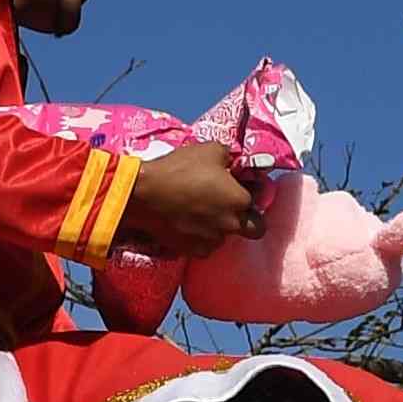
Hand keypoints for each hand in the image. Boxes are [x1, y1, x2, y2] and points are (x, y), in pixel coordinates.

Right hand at [123, 143, 259, 250]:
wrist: (144, 195)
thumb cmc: (179, 169)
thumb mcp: (210, 150)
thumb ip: (229, 157)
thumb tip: (233, 163)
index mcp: (240, 200)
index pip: (258, 202)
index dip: (249, 194)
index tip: (238, 188)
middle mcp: (231, 225)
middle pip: (252, 229)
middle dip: (246, 220)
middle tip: (228, 207)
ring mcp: (212, 241)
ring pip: (225, 237)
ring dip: (219, 227)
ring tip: (199, 212)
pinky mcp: (193, 251)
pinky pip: (204, 246)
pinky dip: (199, 237)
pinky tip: (187, 223)